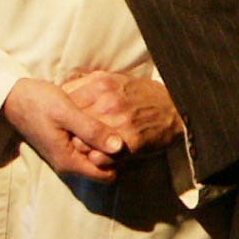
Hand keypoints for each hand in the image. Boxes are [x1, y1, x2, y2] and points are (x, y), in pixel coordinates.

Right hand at [2, 75, 125, 181]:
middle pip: (104, 166)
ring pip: (96, 156)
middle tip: (118, 125)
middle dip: (113, 150)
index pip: (107, 175)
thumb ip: (92, 130)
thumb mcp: (67, 113)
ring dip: (104, 141)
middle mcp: (68, 164)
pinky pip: (87, 147)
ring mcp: (66, 155)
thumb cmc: (38, 102)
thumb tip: (119, 147)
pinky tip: (95, 117)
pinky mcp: (64, 145)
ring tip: (107, 119)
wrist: (12, 97)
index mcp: (69, 161)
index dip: (119, 160)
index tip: (123, 138)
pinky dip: (94, 135)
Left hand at [61, 69, 181, 156]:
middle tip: (78, 140)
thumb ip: (86, 82)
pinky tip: (105, 156)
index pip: (65, 103)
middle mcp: (107, 101)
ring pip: (82, 144)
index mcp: (99, 84)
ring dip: (84, 150)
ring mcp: (118, 122)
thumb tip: (62, 89)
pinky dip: (99, 160)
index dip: (65, 116)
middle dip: (72, 135)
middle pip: (71, 126)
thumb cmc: (141, 94)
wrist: (176, 107)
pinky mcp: (130, 141)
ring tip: (91, 149)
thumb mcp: (112, 79)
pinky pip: (100, 158)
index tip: (69, 124)